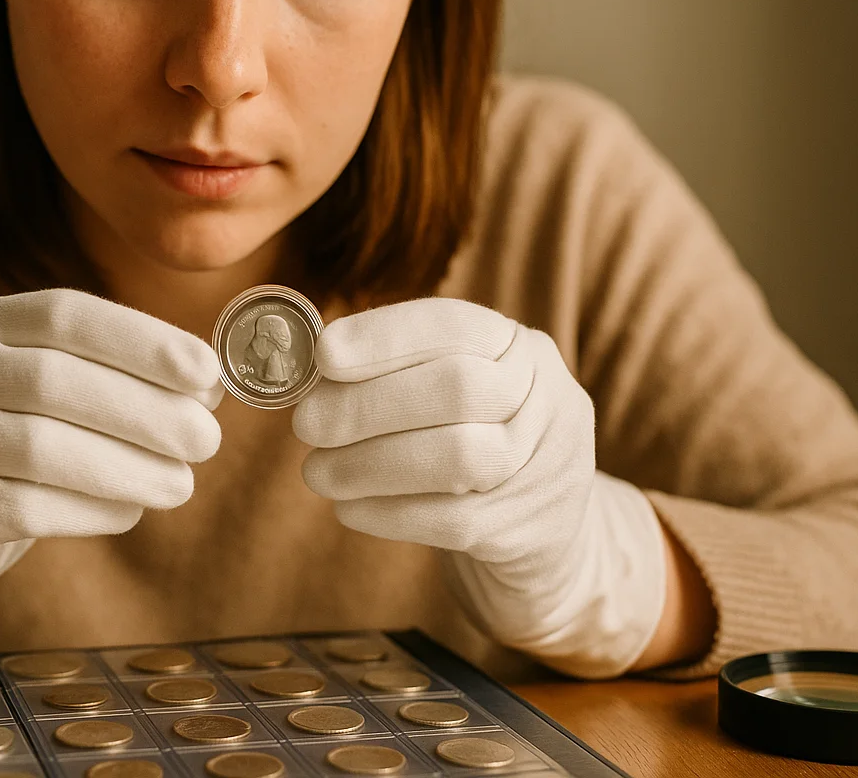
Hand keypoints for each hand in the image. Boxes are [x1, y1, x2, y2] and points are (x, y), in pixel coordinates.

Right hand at [0, 289, 222, 650]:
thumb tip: (208, 388)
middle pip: (55, 381)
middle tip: (207, 439)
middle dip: (145, 410)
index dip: (141, 340)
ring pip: (44, 447)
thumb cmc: (0, 445)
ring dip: (129, 467)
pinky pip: (32, 506)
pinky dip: (94, 508)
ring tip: (181, 482)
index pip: (65, 315)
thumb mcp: (39, 392)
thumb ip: (111, 379)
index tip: (206, 369)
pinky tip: (130, 510)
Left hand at [292, 298, 667, 677]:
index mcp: (520, 349)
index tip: (323, 355)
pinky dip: (387, 513)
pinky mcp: (530, 529)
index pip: (456, 324)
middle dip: (367, 405)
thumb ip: (401, 374)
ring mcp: (546, 466)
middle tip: (307, 424)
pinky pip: (451, 520)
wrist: (551, 534)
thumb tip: (310, 373)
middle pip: (457, 389)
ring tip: (318, 473)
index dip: (385, 338)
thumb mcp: (461, 393)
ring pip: (456, 458)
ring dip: (369, 464)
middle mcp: (545, 398)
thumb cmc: (479, 444)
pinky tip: (350, 508)